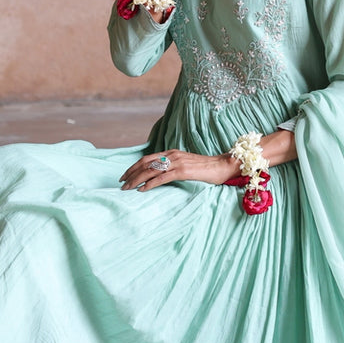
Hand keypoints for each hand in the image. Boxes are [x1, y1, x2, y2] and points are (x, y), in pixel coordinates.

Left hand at [119, 148, 233, 192]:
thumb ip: (174, 167)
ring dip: (136, 179)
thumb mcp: (186, 165)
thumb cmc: (206, 168)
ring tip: (127, 188)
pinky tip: (142, 190)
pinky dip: (150, 184)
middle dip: (131, 173)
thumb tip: (161, 176)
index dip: (134, 166)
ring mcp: (177, 162)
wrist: (223, 166)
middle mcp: (172, 155)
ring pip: (151, 170)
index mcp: (171, 153)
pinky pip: (162, 177)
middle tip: (121, 183)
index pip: (147, 158)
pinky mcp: (183, 171)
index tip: (124, 175)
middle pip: (145, 163)